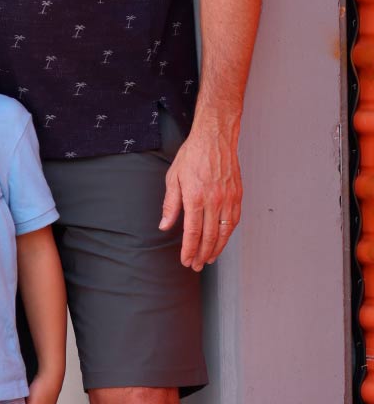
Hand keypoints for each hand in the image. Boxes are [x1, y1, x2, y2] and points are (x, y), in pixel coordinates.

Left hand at [159, 119, 241, 270]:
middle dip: (202, 254)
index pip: (193, 232)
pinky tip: (222, 240)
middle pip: (209, 236)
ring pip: (224, 231)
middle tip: (197, 266)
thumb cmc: (192, 155)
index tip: (186, 260)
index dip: (189, 250)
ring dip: (217, 248)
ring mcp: (228, 198)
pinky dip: (228, 234)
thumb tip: (165, 226)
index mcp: (195, 197)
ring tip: (210, 259)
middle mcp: (214, 200)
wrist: (215, 138)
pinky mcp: (237, 195)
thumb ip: (171, 205)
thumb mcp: (173, 178)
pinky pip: (234, 220)